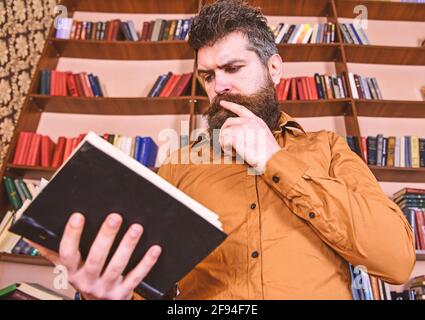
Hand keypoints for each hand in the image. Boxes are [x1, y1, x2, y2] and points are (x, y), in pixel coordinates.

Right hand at [27, 212, 161, 299]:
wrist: (100, 306)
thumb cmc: (85, 280)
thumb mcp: (67, 268)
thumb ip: (53, 252)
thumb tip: (34, 236)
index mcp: (72, 271)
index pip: (67, 253)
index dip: (72, 235)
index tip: (78, 215)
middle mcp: (87, 280)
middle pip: (96, 257)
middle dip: (106, 236)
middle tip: (115, 217)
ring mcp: (106, 287)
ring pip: (118, 266)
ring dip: (127, 246)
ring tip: (136, 228)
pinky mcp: (123, 293)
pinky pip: (136, 277)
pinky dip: (146, 263)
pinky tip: (154, 249)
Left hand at [219, 100, 280, 172]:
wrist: (272, 160)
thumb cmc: (269, 153)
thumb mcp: (263, 135)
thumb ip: (252, 129)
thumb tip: (238, 133)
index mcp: (256, 120)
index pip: (240, 109)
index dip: (230, 105)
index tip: (222, 102)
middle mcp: (248, 121)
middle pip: (228, 122)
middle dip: (224, 132)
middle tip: (229, 145)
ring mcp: (241, 127)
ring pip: (223, 134)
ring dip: (226, 145)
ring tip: (236, 152)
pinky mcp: (235, 136)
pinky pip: (222, 142)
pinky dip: (227, 150)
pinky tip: (236, 154)